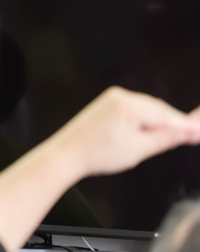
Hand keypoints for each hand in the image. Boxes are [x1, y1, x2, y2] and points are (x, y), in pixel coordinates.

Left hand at [52, 86, 199, 178]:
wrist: (65, 155)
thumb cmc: (96, 155)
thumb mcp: (138, 150)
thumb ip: (166, 139)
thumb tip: (188, 132)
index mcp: (129, 106)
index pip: (167, 116)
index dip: (187, 125)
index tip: (199, 132)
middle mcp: (122, 96)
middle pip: (159, 110)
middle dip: (173, 123)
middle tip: (192, 135)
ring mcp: (113, 97)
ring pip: (148, 109)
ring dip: (159, 121)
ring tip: (168, 137)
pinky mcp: (108, 102)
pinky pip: (135, 109)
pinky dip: (144, 119)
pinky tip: (148, 131)